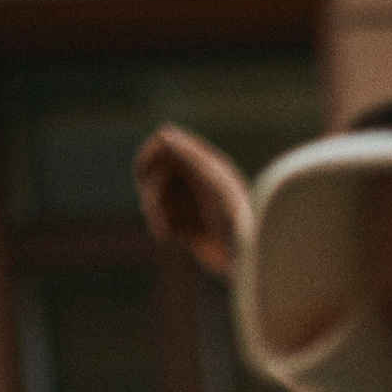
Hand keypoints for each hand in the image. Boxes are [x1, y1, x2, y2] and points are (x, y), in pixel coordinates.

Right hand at [135, 124, 252, 275]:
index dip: (150, 154)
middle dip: (150, 187)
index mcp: (203, 163)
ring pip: (156, 198)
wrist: (248, 257)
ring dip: (153, 210)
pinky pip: (163, 221)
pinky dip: (160, 226)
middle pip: (155, 172)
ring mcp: (191, 204)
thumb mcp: (215, 181)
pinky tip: (165, 236)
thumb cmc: (237, 216)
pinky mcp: (188, 229)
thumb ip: (191, 157)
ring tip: (161, 227)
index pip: (165, 144)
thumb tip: (164, 134)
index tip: (143, 170)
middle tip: (153, 204)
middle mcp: (195, 180)